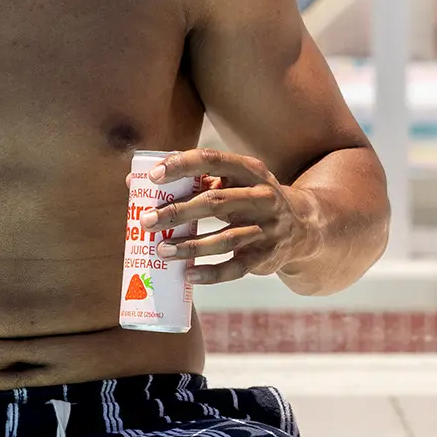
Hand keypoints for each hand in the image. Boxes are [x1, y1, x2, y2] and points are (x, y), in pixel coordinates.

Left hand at [145, 149, 321, 284]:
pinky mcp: (267, 256)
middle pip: (215, 202)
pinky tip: (188, 276)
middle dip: (177, 211)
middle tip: (146, 221)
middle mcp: (262, 197)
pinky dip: (211, 274)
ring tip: (160, 251)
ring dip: (190, 246)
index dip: (182, 165)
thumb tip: (133, 183)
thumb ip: (193, 180)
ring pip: (224, 238)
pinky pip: (236, 268)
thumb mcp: (234, 182)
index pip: (213, 160)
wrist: (303, 227)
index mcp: (249, 170)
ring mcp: (267, 228)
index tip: (154, 177)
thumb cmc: (250, 200)